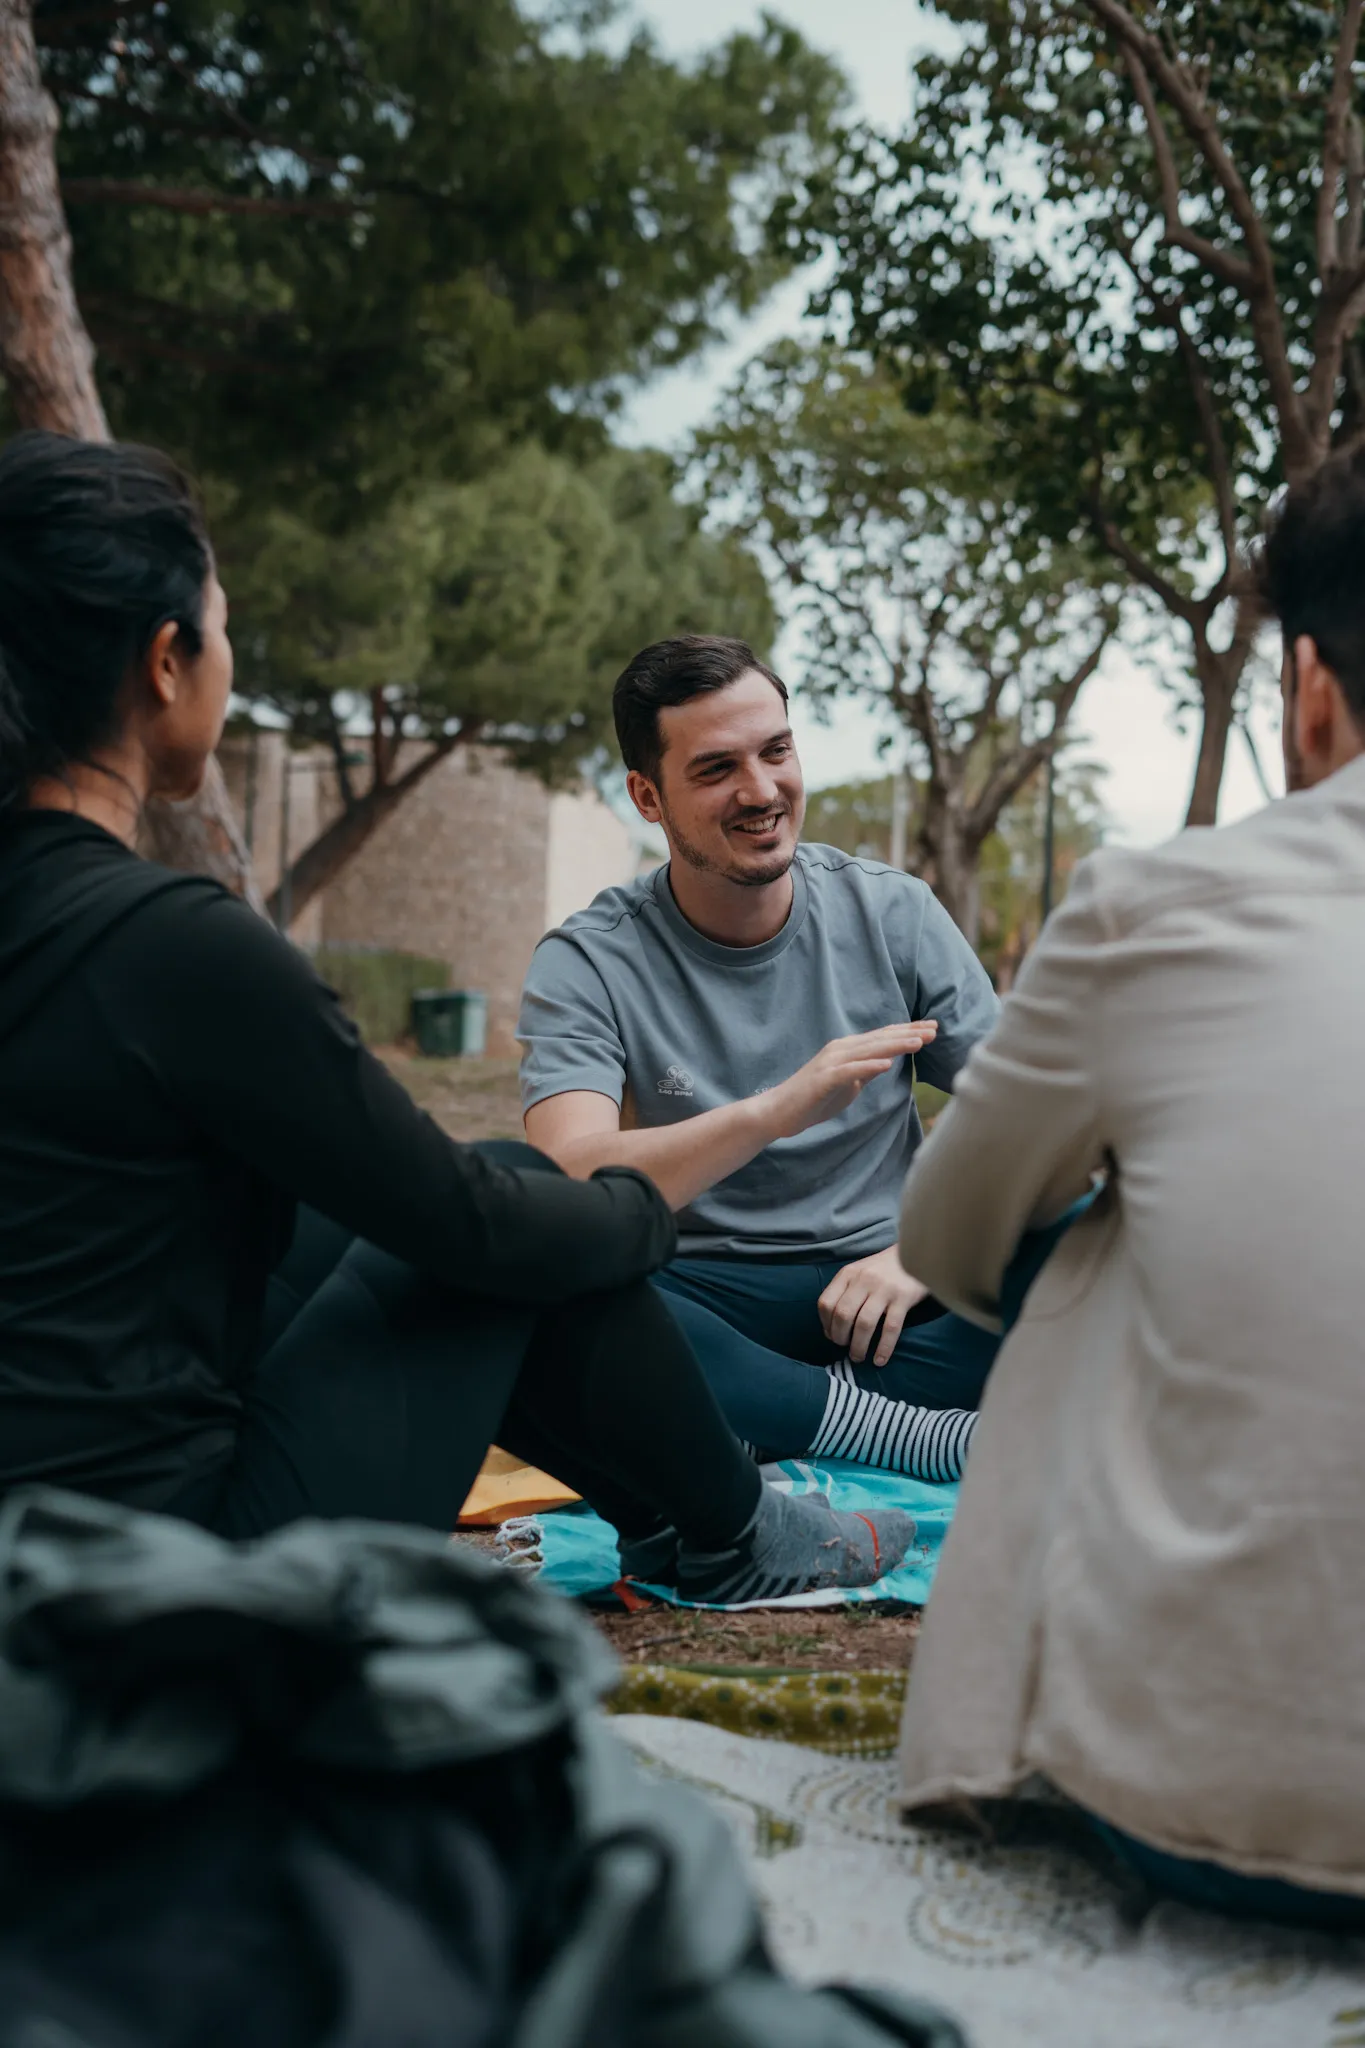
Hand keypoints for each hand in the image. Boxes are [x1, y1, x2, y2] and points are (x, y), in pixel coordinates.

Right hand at [765, 1022, 937, 1141]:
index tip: (932, 1029)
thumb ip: (865, 1072)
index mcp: (847, 1050)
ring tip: (919, 1041)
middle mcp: (840, 1050)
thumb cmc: (813, 1099)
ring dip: (894, 1044)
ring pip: (868, 1051)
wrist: (779, 1112)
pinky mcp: (823, 1079)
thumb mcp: (847, 1086)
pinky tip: (886, 1063)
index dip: (907, 1032)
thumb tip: (886, 1062)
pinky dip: (868, 1066)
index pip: (882, 1038)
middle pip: (880, 1039)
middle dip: (909, 1033)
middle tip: (935, 1028)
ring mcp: (831, 1063)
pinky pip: (849, 1071)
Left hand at [818, 1245, 930, 1366]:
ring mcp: (884, 1289)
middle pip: (843, 1315)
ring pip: (864, 1324)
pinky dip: (883, 1348)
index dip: (825, 1325)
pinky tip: (880, 1360)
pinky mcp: (903, 1298)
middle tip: (846, 1349)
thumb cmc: (882, 1269)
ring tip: (858, 1357)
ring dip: (859, 1346)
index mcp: (848, 1274)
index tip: (832, 1336)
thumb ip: (844, 1294)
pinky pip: (890, 1328)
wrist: (915, 1254)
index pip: (826, 1303)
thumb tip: (830, 1328)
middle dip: (840, 1338)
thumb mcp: (858, 1273)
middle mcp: (863, 1280)